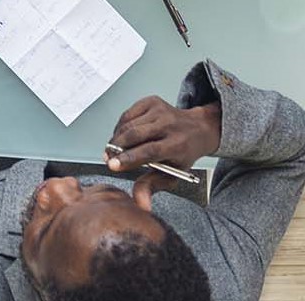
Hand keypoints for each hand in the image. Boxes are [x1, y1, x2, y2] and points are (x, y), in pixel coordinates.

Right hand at [107, 97, 221, 209]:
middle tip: (108, 159)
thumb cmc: (182, 154)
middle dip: (116, 148)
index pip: (150, 151)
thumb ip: (152, 187)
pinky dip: (120, 127)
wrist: (196, 129)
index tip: (112, 165)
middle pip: (135, 135)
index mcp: (178, 145)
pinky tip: (123, 136)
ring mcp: (160, 110)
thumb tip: (140, 204)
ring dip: (116, 139)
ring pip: (128, 125)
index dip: (129, 158)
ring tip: (115, 150)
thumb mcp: (172, 175)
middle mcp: (170, 124)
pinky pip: (127, 115)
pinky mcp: (151, 101)